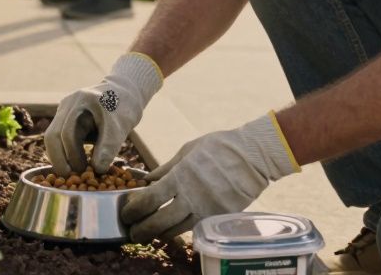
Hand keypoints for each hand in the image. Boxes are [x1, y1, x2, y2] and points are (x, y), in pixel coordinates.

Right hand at [45, 53, 162, 175]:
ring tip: (74, 173)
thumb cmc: (124, 108)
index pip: (68, 132)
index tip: (83, 172)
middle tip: (71, 178)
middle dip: (59, 159)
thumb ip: (109, 146)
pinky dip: (64, 151)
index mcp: (82, 101)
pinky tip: (74, 163)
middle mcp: (68, 103)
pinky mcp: (64, 117)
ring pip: (52, 137)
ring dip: (60, 156)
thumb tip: (97, 170)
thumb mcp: (121, 127)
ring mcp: (64, 109)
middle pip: (52, 135)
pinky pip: (58, 136)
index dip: (73, 155)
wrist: (123, 93)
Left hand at [121, 113, 299, 241]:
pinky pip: (194, 227)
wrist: (253, 156)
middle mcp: (192, 197)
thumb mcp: (188, 150)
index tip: (127, 213)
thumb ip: (166, 168)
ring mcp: (207, 210)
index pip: (150, 200)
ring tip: (149, 232)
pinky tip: (172, 228)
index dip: (134, 210)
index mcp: (181, 177)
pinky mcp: (218, 217)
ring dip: (159, 233)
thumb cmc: (218, 147)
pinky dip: (180, 230)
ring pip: (176, 230)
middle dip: (142, 230)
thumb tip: (147, 179)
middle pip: (160, 222)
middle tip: (133, 232)